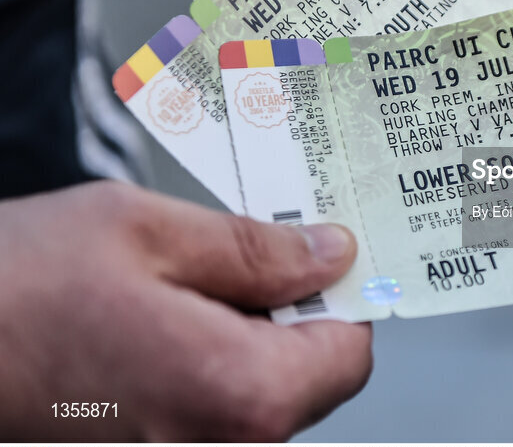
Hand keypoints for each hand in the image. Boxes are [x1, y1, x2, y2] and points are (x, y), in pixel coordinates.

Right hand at [0, 181, 371, 439]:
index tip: (320, 253)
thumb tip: (331, 253)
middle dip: (289, 311)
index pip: (349, 352)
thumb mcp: (146, 232)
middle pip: (308, 378)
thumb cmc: (11, 291)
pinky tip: (153, 323)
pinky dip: (202, 363)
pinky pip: (209, 409)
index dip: (340, 295)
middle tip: (238, 255)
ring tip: (177, 286)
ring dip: (241, 335)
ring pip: (257, 393)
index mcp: (237, 394)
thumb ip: (255, 249)